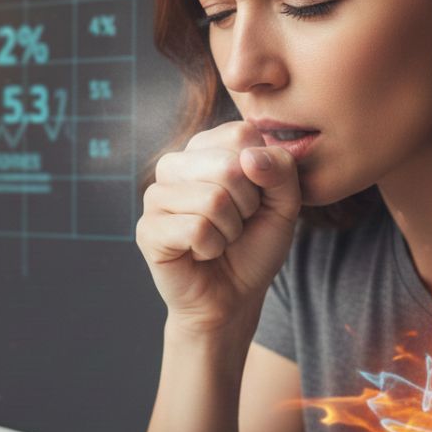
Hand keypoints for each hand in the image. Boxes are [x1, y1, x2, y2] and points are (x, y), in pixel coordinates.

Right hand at [136, 121, 301, 334]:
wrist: (233, 297)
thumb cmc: (254, 246)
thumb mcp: (283, 203)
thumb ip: (280, 169)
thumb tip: (249, 157)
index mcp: (204, 148)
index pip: (241, 135)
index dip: (260, 173)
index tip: (253, 199)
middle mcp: (174, 165)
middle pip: (227, 166)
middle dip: (247, 205)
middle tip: (236, 224)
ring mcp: (156, 197)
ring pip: (212, 199)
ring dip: (229, 231)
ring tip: (219, 239)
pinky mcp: (147, 229)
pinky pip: (196, 229)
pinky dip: (212, 248)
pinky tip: (201, 254)